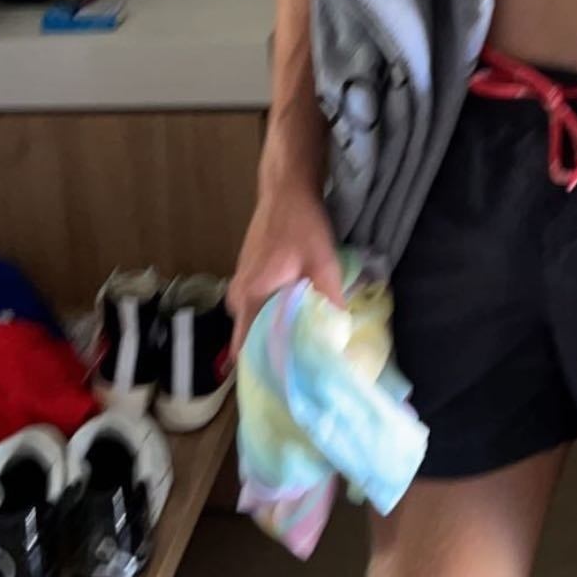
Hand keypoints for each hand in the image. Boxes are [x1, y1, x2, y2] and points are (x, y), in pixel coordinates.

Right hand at [227, 132, 345, 359]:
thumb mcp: (323, 263)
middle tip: (302, 371)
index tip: (285, 386)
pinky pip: (258, 307)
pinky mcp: (249, 275)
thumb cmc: (302, 226)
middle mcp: (238, 296)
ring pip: (255, 322)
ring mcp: (241, 284)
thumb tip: (339, 335)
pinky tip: (297, 319)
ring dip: (276, 334)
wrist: (286, 189)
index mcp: (249, 298)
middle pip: (251, 338)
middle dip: (274, 355)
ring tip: (303, 349)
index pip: (246, 349)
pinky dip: (275, 316)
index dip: (266, 370)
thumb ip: (330, 300)